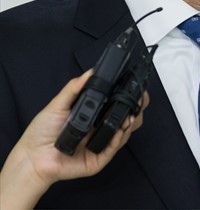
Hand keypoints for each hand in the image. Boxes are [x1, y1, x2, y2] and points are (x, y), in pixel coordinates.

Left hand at [0, 70, 147, 208]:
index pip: (117, 103)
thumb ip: (74, 88)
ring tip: (128, 117)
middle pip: (128, 117)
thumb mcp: (57, 105)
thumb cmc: (42, 132)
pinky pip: (113, 148)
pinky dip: (118, 139)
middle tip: (137, 102)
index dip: (130, 96)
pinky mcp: (99, 158)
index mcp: (94, 114)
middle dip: (136, 109)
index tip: (136, 89)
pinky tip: (118, 131)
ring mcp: (101, 142)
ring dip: (130, 123)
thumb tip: (90, 73)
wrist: (32, 157)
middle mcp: (100, 127)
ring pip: (125, 133)